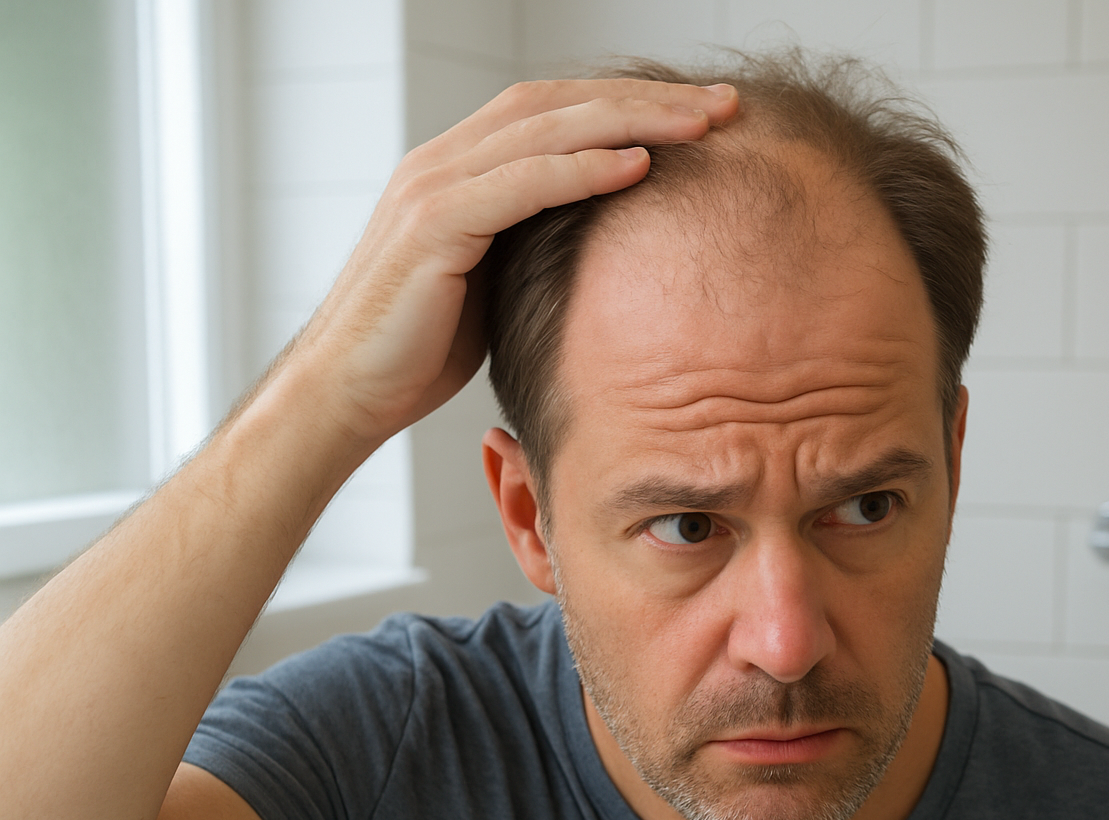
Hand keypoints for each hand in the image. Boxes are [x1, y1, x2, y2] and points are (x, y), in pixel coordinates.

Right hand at [276, 79, 738, 444]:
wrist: (345, 395)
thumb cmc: (419, 351)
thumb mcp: (492, 283)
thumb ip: (533, 245)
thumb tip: (604, 245)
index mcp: (461, 169)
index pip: (558, 113)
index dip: (632, 104)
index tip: (706, 114)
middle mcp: (444, 161)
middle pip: (561, 103)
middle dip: (647, 98)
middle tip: (725, 102)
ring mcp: (433, 187)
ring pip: (546, 129)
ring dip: (631, 119)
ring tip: (702, 122)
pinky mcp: (431, 226)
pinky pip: (520, 183)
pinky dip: (582, 169)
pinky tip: (638, 165)